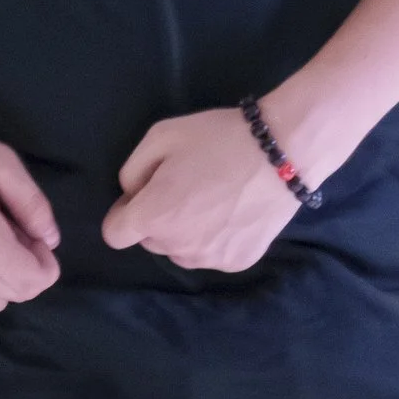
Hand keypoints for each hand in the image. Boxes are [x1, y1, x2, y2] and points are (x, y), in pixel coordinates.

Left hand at [102, 109, 296, 272]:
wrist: (283, 152)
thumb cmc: (219, 138)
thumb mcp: (161, 136)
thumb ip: (132, 171)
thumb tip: (131, 195)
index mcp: (154, 217)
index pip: (114, 234)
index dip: (123, 212)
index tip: (143, 195)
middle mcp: (177, 247)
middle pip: (150, 241)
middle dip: (158, 219)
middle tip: (185, 187)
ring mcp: (209, 259)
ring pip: (181, 251)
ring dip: (185, 233)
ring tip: (213, 200)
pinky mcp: (237, 262)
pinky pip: (212, 254)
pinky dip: (215, 239)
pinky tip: (234, 212)